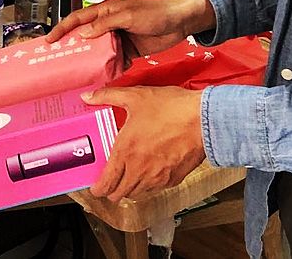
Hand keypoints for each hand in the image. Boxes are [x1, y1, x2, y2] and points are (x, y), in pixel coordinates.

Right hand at [47, 0, 214, 64]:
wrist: (180, 23)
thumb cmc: (155, 13)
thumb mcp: (128, 16)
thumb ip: (106, 24)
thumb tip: (84, 34)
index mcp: (105, 12)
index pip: (78, 19)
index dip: (62, 29)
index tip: (49, 40)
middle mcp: (108, 25)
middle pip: (85, 37)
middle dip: (72, 48)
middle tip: (59, 62)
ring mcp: (118, 39)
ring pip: (98, 52)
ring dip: (91, 62)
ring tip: (78, 74)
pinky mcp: (129, 52)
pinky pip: (114, 62)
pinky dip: (109, 69)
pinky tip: (103, 78)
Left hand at [84, 86, 205, 200]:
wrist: (203, 120)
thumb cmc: (170, 108)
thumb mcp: (135, 96)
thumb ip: (108, 96)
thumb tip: (88, 96)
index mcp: (125, 152)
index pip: (106, 183)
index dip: (98, 189)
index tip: (96, 186)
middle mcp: (139, 170)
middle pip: (119, 194)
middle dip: (112, 190)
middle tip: (112, 180)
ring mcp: (157, 178)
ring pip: (137, 193)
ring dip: (130, 187)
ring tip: (131, 174)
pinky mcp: (173, 179)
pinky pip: (156, 189)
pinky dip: (150, 184)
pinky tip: (151, 170)